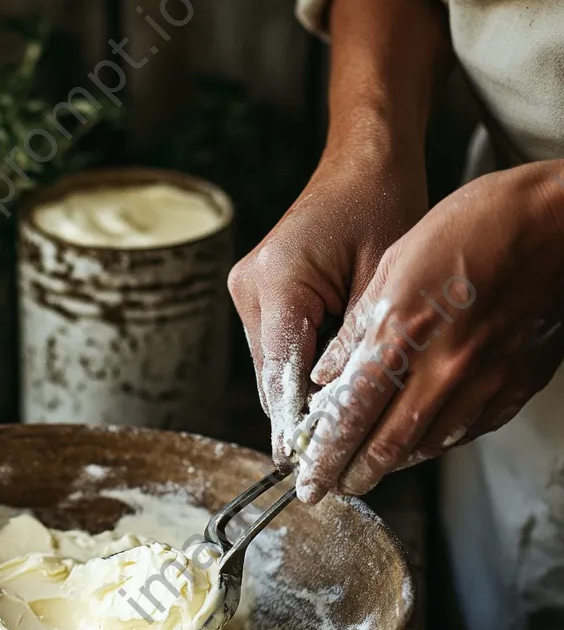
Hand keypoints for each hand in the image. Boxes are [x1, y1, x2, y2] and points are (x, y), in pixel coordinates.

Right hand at [228, 127, 427, 464]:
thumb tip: (340, 414)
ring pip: (270, 368)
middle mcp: (249, 288)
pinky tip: (327, 389)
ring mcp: (246, 292)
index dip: (292, 423)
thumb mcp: (384, 283)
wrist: (362, 163)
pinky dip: (299, 371)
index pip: (280, 370)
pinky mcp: (255, 296)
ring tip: (334, 427)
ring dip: (298, 395)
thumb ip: (356, 349)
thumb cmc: (382, 207)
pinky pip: (275, 349)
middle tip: (327, 458)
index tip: (299, 466)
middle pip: (269, 376)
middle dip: (297, 415)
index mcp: (276, 280)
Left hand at [294, 161, 563, 501]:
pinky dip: (432, 444)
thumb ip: (356, 330)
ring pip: (427, 445)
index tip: (308, 479)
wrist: (559, 221)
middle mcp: (443, 368)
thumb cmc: (472, 228)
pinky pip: (466, 430)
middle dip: (352, 474)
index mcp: (402, 335)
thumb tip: (324, 377)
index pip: (351, 415)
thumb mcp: (394, 265)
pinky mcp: (515, 384)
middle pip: (386, 445)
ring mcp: (484, 381)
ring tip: (363, 471)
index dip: (325, 455)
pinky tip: (414, 445)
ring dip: (390, 465)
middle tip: (330, 488)